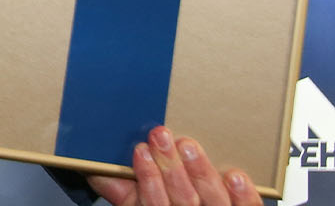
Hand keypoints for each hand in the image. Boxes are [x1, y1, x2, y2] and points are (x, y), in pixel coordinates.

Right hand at [86, 126, 259, 205]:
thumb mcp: (138, 205)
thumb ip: (119, 189)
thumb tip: (94, 166)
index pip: (153, 205)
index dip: (147, 179)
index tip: (140, 150)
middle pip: (182, 201)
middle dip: (170, 168)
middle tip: (161, 136)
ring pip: (211, 200)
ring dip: (199, 172)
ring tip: (188, 145)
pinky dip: (240, 193)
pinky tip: (234, 174)